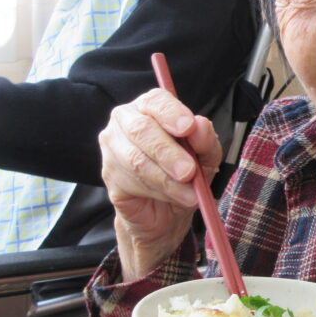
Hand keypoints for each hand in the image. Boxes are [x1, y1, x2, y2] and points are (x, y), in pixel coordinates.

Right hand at [98, 88, 221, 279]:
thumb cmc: (186, 177)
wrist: (167, 216)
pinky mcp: (109, 180)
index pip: (156, 100)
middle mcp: (125, 123)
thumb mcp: (206, 158)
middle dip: (170, 151)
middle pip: (142, 129)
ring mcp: (112, 151)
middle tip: (190, 171)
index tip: (188, 127)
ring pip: (137, 159)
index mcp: (150, 109)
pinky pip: (132, 183)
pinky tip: (176, 199)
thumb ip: (205, 141)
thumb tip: (200, 126)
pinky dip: (159, 192)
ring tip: (190, 190)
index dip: (171, 112)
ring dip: (168, 177)